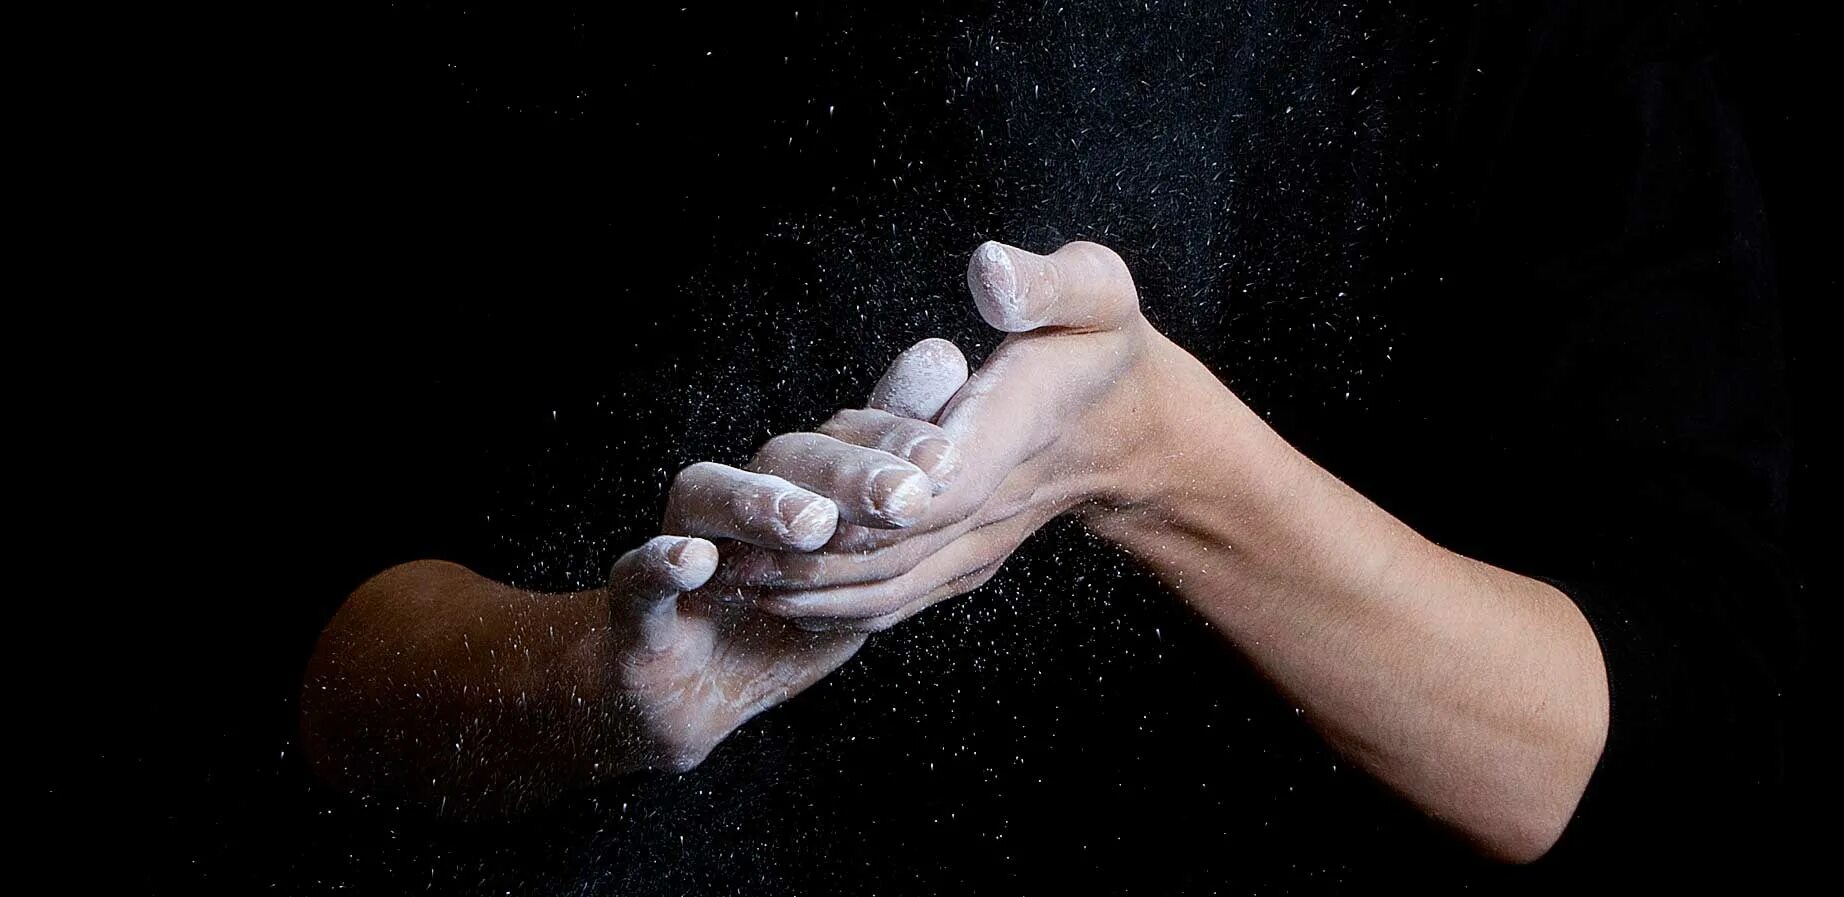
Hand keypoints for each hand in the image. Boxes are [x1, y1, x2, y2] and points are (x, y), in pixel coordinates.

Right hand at [619, 337, 974, 768]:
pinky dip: (661, 563)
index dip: (895, 442)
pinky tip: (695, 559)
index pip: (849, 440)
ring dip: (760, 504)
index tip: (947, 455)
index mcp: (800, 481)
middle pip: (789, 458)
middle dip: (850, 474)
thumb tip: (946, 357)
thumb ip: (899, 473)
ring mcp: (685, 538)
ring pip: (710, 494)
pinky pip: (638, 574)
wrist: (692, 691)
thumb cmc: (787, 611)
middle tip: (905, 495)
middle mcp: (741, 494)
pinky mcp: (636, 601)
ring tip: (811, 524)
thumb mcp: (858, 556)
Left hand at [717, 240, 1179, 630]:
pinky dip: (841, 607)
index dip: (883, 498)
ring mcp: (983, 540)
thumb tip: (988, 271)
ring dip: (815, 590)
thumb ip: (1045, 284)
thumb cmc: (1104, 343)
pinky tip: (780, 600)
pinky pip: (903, 597)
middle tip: (734, 554)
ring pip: (896, 584)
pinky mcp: (967, 561)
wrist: (1136, 427)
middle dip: (817, 557)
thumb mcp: (1096, 293)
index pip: (951, 478)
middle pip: (904, 547)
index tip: (816, 506)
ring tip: (736, 582)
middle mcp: (998, 499)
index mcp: (1021, 428)